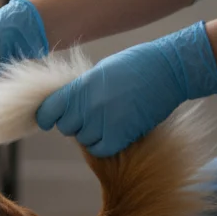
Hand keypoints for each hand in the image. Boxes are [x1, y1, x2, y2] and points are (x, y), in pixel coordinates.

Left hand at [36, 21, 216, 156]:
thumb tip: (63, 106)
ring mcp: (104, 121)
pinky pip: (100, 149)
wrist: (168, 69)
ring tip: (107, 120)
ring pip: (83, 139)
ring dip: (91, 134)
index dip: (47, 117)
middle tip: (91, 115)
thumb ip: (78, 91)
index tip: (51, 119)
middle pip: (66, 128)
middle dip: (75, 123)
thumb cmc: (133, 66)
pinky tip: (113, 134)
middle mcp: (87, 106)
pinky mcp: (121, 135)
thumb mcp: (97, 72)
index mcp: (78, 87)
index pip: (47, 112)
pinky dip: (104, 145)